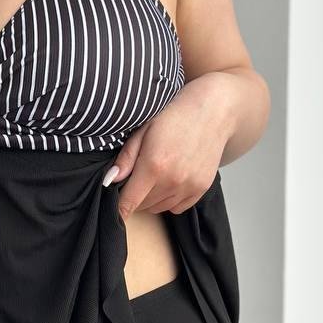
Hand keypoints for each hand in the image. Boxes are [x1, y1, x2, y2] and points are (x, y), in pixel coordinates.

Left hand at [105, 76, 230, 217]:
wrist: (212, 112)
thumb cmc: (174, 116)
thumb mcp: (144, 130)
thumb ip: (126, 158)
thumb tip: (110, 180)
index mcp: (154, 165)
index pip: (130, 201)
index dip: (119, 209)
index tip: (114, 211)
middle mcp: (172, 181)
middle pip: (143, 206)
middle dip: (134, 196)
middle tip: (136, 177)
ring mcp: (189, 187)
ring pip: (159, 208)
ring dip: (151, 198)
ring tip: (155, 176)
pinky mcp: (201, 189)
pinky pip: (178, 207)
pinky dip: (169, 200)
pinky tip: (170, 180)